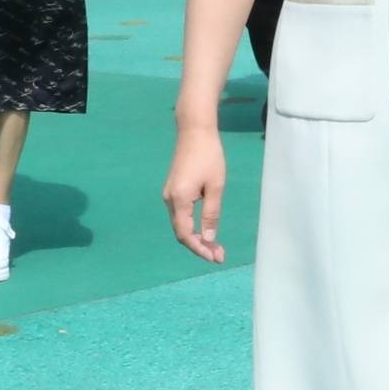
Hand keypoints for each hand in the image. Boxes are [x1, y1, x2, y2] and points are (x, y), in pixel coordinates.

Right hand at [163, 121, 230, 263]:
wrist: (194, 132)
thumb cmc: (209, 156)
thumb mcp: (215, 186)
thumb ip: (211, 213)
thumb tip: (209, 238)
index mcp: (179, 199)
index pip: (185, 234)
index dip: (199, 248)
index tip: (215, 257)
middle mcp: (169, 200)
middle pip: (181, 232)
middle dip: (199, 246)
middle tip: (219, 255)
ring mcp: (169, 195)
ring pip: (180, 224)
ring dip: (196, 237)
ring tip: (215, 247)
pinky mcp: (173, 190)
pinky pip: (181, 215)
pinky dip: (192, 226)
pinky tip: (205, 230)